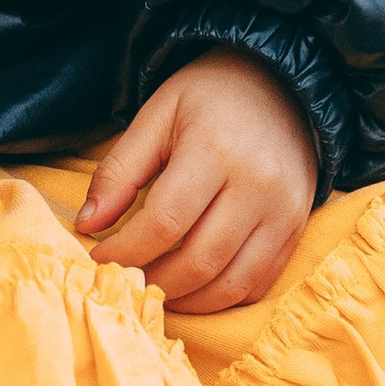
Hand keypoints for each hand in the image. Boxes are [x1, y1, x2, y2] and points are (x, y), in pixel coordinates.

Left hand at [74, 49, 317, 314]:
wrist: (283, 86)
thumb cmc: (210, 97)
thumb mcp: (157, 115)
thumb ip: (119, 171)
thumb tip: (87, 225)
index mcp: (216, 150)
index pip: (164, 222)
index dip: (124, 251)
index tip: (96, 257)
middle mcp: (258, 186)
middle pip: (198, 262)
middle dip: (152, 282)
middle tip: (124, 280)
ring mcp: (284, 212)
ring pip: (230, 285)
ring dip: (185, 300)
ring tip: (153, 288)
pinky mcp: (297, 230)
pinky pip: (258, 285)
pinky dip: (221, 298)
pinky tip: (192, 286)